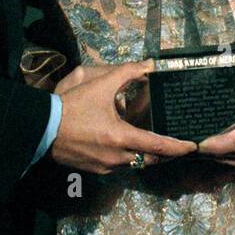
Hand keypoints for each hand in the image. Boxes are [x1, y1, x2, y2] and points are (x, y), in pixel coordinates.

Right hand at [50, 60, 197, 173]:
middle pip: (151, 160)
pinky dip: (131, 157)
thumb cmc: (73, 107)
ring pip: (136, 164)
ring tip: (157, 142)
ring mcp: (106, 167)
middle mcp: (117, 158)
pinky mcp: (96, 170)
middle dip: (166, 154)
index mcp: (121, 138)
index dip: (178, 147)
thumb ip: (127, 72)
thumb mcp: (100, 85)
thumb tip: (149, 64)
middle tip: (177, 145)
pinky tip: (131, 145)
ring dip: (148, 155)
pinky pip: (121, 166)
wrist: (43, 128)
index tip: (192, 146)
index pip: (158, 146)